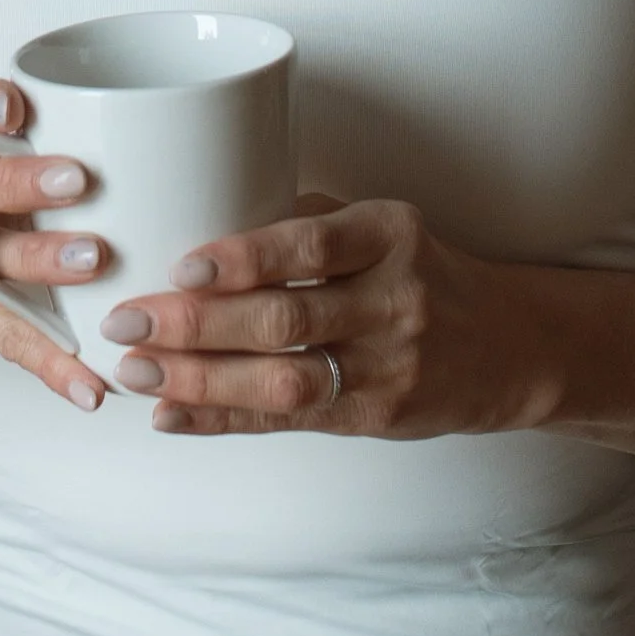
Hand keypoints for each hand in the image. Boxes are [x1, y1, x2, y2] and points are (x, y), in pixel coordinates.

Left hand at [100, 192, 536, 438]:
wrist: (508, 347)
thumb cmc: (421, 273)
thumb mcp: (382, 230)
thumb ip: (305, 221)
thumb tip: (202, 214)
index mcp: (389, 234)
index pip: (311, 244)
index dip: (244, 258)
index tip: (181, 266)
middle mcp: (395, 299)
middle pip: (285, 317)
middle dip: (197, 324)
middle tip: (126, 320)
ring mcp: (389, 365)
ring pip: (283, 378)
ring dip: (199, 379)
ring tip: (136, 373)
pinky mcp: (378, 417)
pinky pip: (289, 421)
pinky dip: (223, 419)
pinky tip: (172, 417)